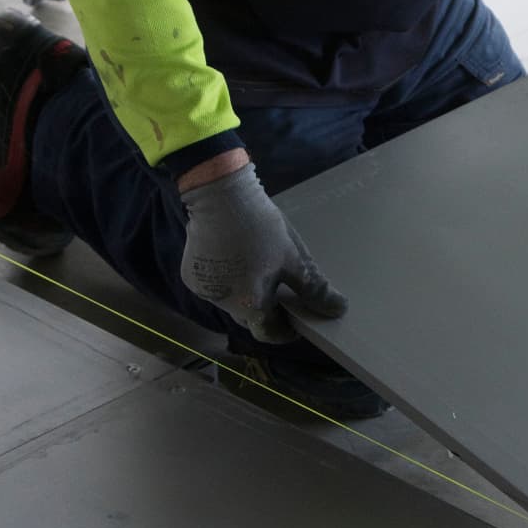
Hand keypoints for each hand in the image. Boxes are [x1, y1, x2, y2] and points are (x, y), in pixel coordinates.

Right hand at [180, 162, 346, 342]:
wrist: (219, 195)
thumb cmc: (261, 228)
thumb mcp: (294, 258)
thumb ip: (314, 288)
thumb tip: (338, 309)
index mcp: (249, 305)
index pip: (269, 333)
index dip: (285, 332)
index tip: (296, 323)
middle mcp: (221, 304)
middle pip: (248, 316)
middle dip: (266, 309)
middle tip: (282, 292)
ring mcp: (203, 289)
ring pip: (230, 300)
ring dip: (244, 293)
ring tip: (259, 270)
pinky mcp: (189, 273)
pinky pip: (214, 284)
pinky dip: (226, 279)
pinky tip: (236, 259)